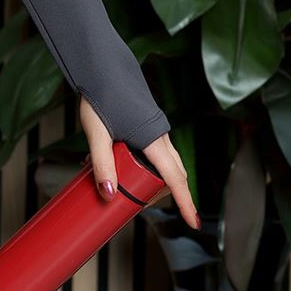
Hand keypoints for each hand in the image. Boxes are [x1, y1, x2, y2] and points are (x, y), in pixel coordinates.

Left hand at [80, 97, 198, 229]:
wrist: (102, 66)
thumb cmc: (100, 96)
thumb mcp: (96, 134)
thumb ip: (101, 164)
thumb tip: (108, 194)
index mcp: (154, 139)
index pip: (175, 179)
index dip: (185, 203)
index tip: (193, 223)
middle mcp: (161, 135)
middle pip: (172, 174)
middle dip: (162, 195)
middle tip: (137, 208)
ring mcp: (157, 129)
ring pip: (164, 164)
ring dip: (151, 180)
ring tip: (124, 189)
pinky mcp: (148, 125)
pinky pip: (154, 153)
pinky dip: (144, 166)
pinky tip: (118, 166)